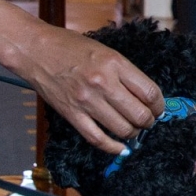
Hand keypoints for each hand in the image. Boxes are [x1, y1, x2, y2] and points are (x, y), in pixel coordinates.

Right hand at [10, 20, 162, 153]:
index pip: (150, 92)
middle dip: (149, 122)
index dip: (160, 105)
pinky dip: (113, 147)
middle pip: (139, 114)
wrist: (35, 50)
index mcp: (115, 63)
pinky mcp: (72, 115)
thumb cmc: (70, 47)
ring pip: (122, 129)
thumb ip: (125, 72)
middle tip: (148, 121)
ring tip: (133, 130)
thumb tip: (145, 95)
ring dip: (133, 134)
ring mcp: (86, 101)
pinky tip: (121, 148)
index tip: (159, 109)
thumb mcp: (106, 51)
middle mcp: (103, 83)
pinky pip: (97, 138)